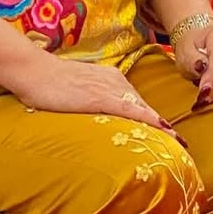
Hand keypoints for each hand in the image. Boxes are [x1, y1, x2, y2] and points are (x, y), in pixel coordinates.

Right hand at [9, 55, 183, 141]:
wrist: (36, 72)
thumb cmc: (50, 81)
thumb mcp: (78, 86)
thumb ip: (92, 94)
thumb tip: (93, 107)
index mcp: (109, 76)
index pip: (135, 99)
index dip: (150, 115)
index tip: (164, 130)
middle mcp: (115, 79)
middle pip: (142, 104)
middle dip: (158, 122)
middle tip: (175, 140)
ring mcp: (110, 88)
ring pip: (142, 108)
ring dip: (159, 124)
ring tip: (176, 141)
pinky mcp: (103, 98)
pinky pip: (133, 110)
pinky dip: (150, 120)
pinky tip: (162, 130)